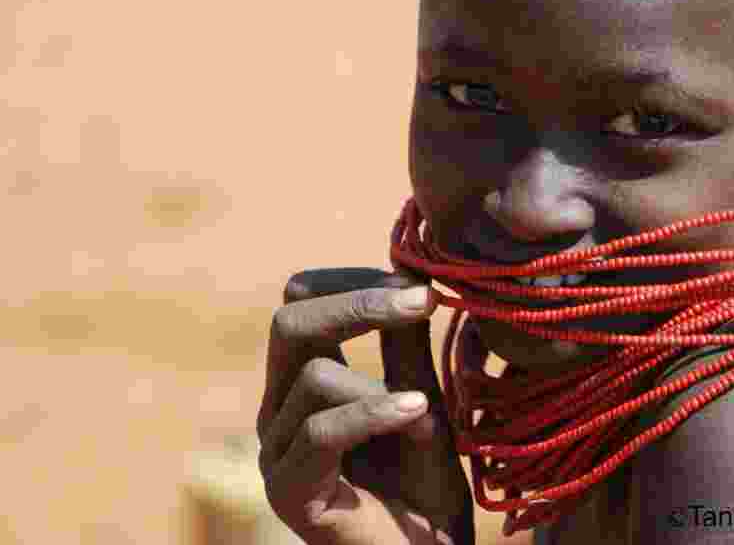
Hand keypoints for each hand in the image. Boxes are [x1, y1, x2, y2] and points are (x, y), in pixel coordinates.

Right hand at [257, 268, 475, 544]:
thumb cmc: (427, 483)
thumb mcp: (422, 395)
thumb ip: (406, 344)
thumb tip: (410, 271)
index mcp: (303, 379)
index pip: (303, 299)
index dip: (355, 279)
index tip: (420, 284)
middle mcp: (279, 410)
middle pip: (290, 321)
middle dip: (358, 301)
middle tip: (421, 301)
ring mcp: (276, 451)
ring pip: (313, 376)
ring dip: (382, 385)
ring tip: (428, 410)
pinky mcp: (287, 491)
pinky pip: (319, 430)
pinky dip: (373, 413)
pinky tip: (417, 413)